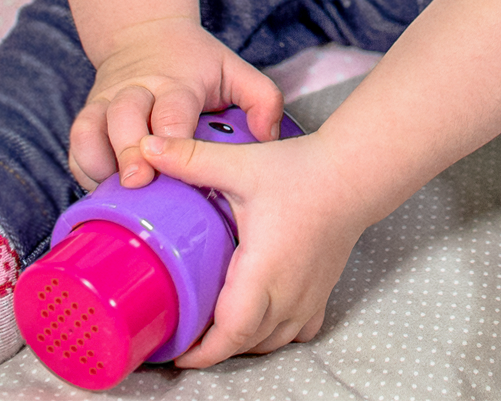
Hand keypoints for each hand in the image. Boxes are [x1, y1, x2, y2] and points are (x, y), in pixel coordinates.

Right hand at [66, 18, 283, 190]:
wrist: (146, 35)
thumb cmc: (197, 64)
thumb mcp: (235, 71)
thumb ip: (262, 99)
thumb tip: (268, 136)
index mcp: (177, 81)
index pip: (173, 108)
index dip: (170, 134)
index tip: (172, 162)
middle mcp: (138, 89)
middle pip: (125, 116)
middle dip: (128, 150)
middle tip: (138, 182)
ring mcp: (108, 101)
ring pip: (91, 127)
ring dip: (99, 160)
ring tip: (115, 190)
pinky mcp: (89, 114)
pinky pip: (77, 143)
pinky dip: (84, 166)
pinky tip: (102, 187)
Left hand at [140, 128, 368, 365]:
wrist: (354, 173)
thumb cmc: (301, 172)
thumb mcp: (240, 164)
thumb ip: (190, 158)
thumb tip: (146, 147)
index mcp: (263, 271)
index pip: (229, 334)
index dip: (199, 353)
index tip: (174, 351)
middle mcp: (288, 294)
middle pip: (244, 344)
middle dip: (211, 350)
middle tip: (181, 335)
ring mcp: (308, 298)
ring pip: (270, 342)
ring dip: (240, 342)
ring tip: (212, 328)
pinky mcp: (321, 293)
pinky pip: (295, 332)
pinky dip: (272, 334)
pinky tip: (258, 318)